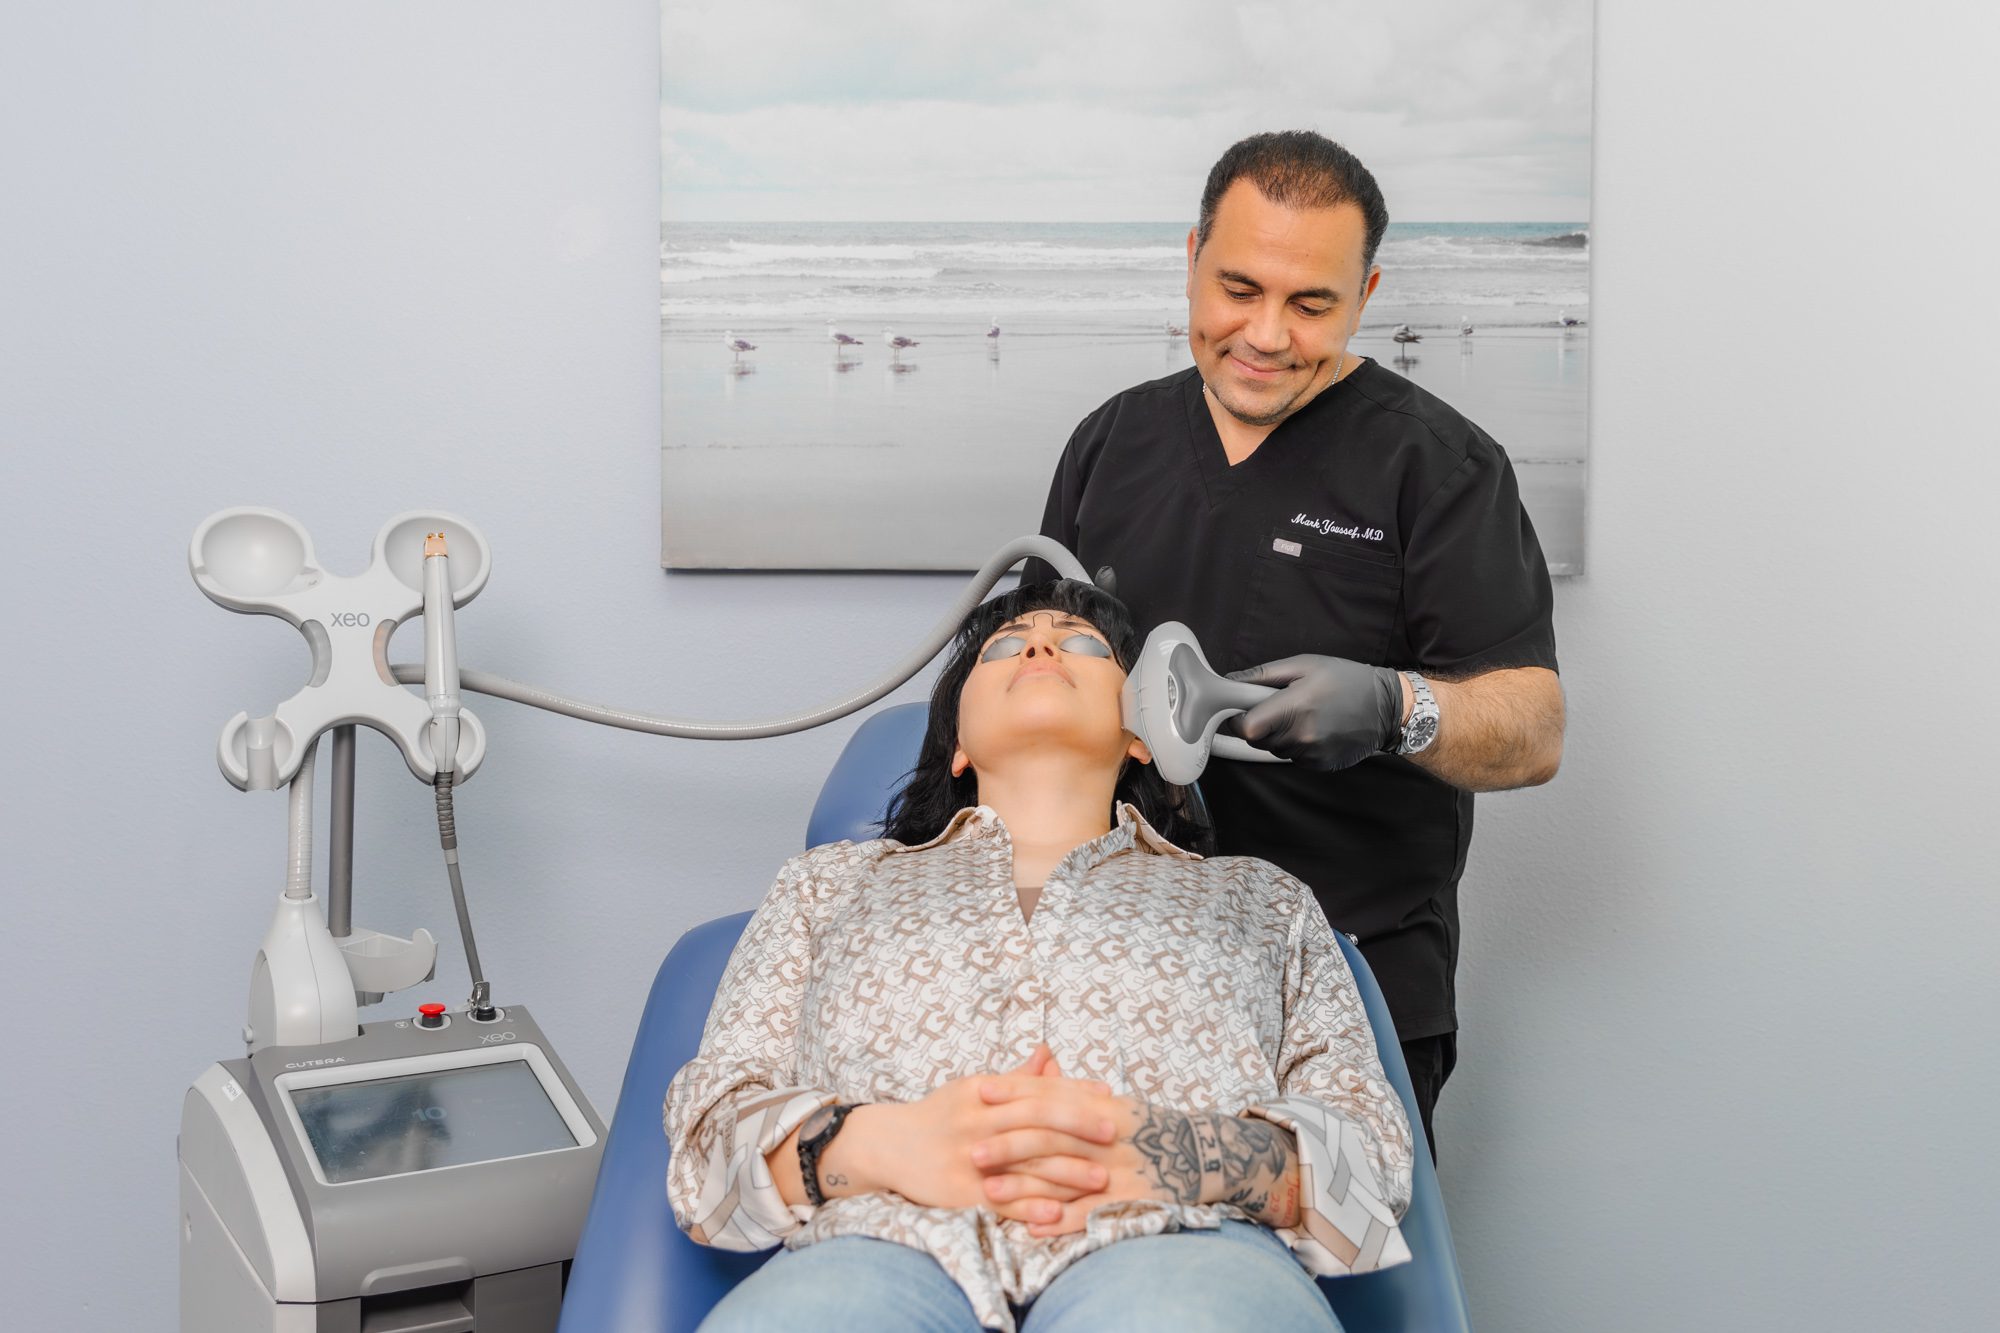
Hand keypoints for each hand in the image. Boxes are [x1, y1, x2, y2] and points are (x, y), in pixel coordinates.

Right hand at [866, 1045, 1116, 1223]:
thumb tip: (1049, 1053)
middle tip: (1113, 1136)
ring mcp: (968, 1159)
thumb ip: (1015, 1077)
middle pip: (1035, 1122)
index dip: (1074, 1093)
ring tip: (1100, 1179)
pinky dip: (1029, 1207)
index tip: (1107, 1097)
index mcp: (982, 1092)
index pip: (1036, 1089)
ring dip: (1065, 1173)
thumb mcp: (973, 1088)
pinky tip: (1057, 1212)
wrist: (889, 1146)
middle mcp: (977, 1122)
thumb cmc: (940, 1115)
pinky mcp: (960, 1193)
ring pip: (1024, 1165)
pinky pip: (1000, 1202)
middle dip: (1077, 1128)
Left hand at [973, 1081, 1215, 1236]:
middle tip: (973, 1150)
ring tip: (990, 1191)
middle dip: (1010, 1142)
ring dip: (1027, 1186)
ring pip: (1066, 1177)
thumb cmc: (1145, 1125)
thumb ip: (1072, 1086)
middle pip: (1053, 1136)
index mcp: (1103, 1104)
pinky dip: (1062, 1222)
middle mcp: (1110, 1135)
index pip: (1053, 1095)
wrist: (1203, 1153)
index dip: (1016, 1092)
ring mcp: (1120, 1169)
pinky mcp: (1131, 1201)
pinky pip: (1091, 1214)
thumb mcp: (1111, 1100)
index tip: (980, 1091)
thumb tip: (1037, 1057)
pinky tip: (1031, 1228)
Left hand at [1226, 654, 1404, 769]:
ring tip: (1300, 716)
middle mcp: (1302, 735)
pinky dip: (1296, 745)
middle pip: (1257, 740)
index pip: (1246, 727)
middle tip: (1276, 708)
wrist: (1386, 706)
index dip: (1238, 719)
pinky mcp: (1321, 765)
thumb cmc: (1346, 679)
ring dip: (1278, 735)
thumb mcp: (1305, 665)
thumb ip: (1263, 675)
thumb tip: (1230, 682)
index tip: (1242, 710)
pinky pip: (1294, 758)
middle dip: (1258, 725)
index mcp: (1295, 707)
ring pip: (1275, 750)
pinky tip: (1314, 728)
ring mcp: (1312, 754)